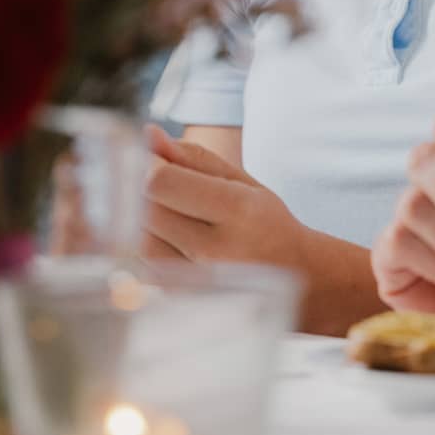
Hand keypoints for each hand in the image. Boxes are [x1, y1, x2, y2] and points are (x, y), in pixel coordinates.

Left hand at [143, 127, 308, 269]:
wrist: (295, 278)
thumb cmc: (264, 221)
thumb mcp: (241, 180)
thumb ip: (193, 156)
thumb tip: (149, 134)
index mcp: (237, 209)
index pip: (161, 182)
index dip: (148, 164)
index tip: (156, 160)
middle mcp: (217, 250)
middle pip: (145, 211)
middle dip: (142, 190)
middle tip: (160, 185)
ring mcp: (199, 282)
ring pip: (139, 240)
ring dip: (142, 220)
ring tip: (169, 214)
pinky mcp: (184, 300)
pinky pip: (145, 266)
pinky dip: (148, 246)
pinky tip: (169, 239)